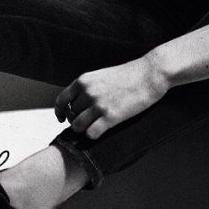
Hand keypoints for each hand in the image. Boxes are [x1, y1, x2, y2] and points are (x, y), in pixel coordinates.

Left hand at [54, 54, 169, 139]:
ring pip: (77, 126)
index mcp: (84, 81)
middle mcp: (88, 92)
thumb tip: (77, 102)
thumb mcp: (101, 75)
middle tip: (87, 122)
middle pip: (71, 115)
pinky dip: (94, 135)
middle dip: (76, 120)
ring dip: (83, 129)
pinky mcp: (111, 117)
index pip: (61, 100)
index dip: (59, 112)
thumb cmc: (128, 74)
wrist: (149, 74)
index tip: (62, 118)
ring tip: (93, 127)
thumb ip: (88, 87)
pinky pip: (91, 133)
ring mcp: (98, 105)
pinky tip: (101, 131)